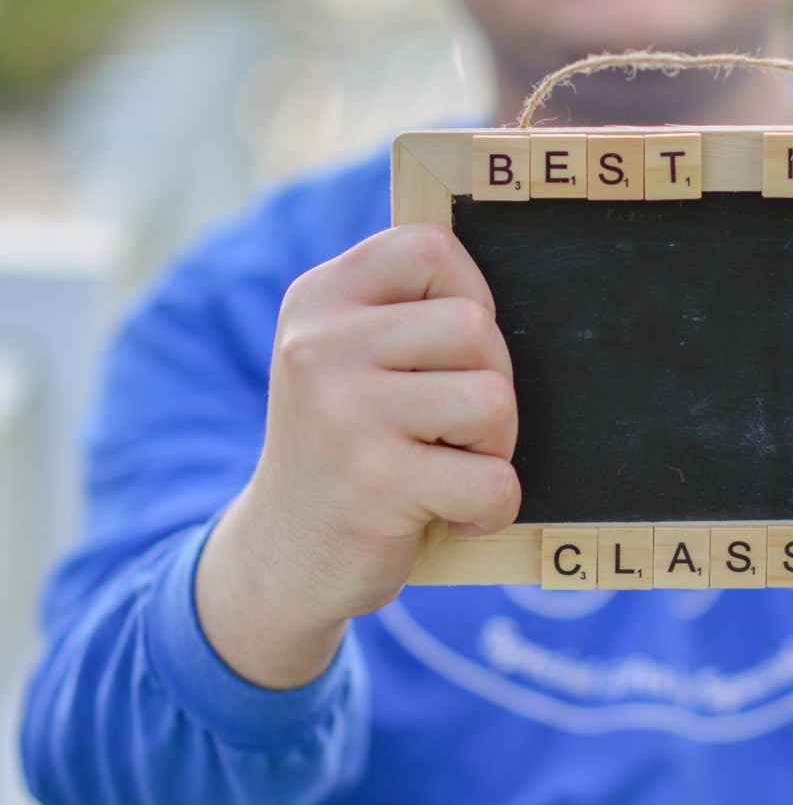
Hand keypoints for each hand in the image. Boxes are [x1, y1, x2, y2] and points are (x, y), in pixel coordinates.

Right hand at [196, 223, 519, 685]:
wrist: (280, 556)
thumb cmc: (344, 449)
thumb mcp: (344, 359)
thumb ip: (401, 312)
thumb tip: (499, 275)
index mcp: (319, 298)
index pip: (430, 248)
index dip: (472, 295)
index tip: (454, 353)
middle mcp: (321, 344)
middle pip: (474, 328)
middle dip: (490, 385)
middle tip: (454, 431)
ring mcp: (344, 412)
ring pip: (493, 400)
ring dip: (495, 449)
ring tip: (450, 469)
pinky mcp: (374, 482)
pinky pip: (493, 481)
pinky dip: (492, 509)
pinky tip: (453, 515)